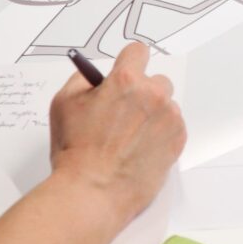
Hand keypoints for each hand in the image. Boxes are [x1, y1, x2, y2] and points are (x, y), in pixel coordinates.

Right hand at [48, 41, 185, 221]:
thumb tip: (97, 75)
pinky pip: (173, 126)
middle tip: (124, 113)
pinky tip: (140, 148)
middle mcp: (153, 95)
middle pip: (156, 80)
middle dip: (142, 92)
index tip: (125, 72)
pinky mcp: (178, 140)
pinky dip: (161, 134)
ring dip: (153, 114)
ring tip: (130, 137)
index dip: (128, 62)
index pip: (138, 51)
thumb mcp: (64, 103)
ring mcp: (169, 118)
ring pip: (166, 105)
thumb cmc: (75, 151)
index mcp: (126, 81)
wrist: (92, 191)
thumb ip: (83, 80)